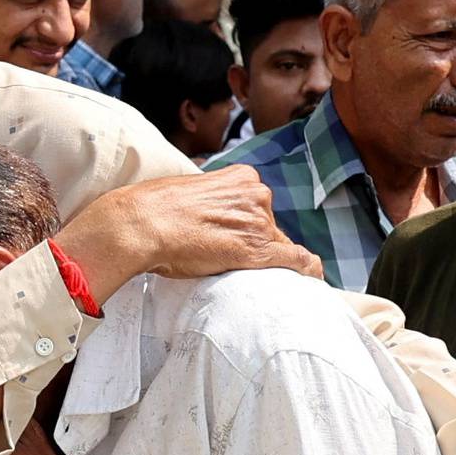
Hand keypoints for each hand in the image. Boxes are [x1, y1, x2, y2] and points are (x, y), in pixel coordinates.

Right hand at [55, 165, 321, 304]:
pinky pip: (293, 260)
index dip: (249, 225)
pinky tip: (313, 276)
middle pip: (269, 226)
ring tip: (246, 272)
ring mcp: (258, 224)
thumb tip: (207, 207)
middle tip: (227, 256)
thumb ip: (210, 196)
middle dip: (256, 241)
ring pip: (277, 245)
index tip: (238, 237)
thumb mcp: (190, 188)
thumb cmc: (154, 208)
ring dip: (268, 259)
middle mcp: (257, 196)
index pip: (258, 206)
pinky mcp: (255, 251)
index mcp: (242, 178)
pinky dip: (306, 268)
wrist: (142, 224)